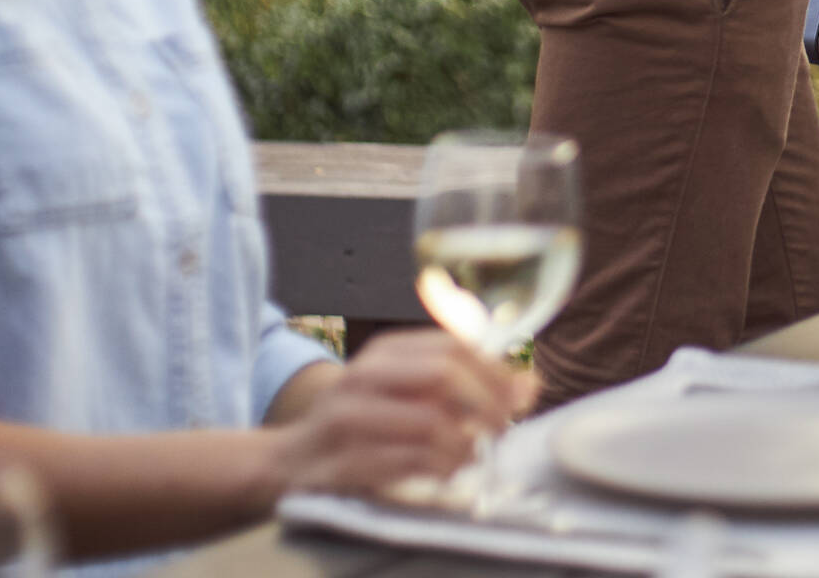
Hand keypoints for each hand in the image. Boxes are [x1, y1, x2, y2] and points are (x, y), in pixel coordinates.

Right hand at [271, 331, 530, 498]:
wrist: (288, 462)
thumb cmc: (361, 426)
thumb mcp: (406, 393)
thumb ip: (463, 384)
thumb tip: (530, 384)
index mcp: (385, 353)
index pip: (453, 345)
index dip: (496, 370)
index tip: (521, 395)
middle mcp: (364, 376)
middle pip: (444, 374)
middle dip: (486, 403)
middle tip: (503, 428)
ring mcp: (349, 418)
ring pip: (429, 421)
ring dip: (465, 444)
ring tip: (473, 455)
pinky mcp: (343, 461)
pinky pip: (408, 462)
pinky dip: (440, 469)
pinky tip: (448, 472)